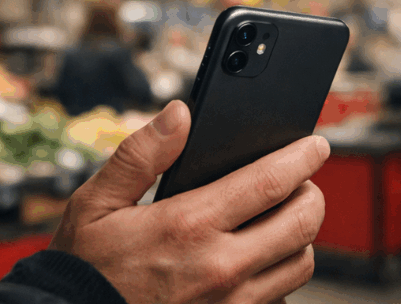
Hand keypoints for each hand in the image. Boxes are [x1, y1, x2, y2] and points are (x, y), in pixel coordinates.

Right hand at [50, 100, 328, 303]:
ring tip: (279, 219)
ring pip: (301, 262)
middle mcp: (221, 266)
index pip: (271, 181)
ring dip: (299, 235)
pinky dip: (279, 274)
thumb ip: (141, 154)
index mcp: (189, 224)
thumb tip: (179, 114)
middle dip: (311, 192)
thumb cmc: (85, 268)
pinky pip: (280, 297)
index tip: (316, 145)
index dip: (303, 156)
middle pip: (303, 221)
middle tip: (300, 181)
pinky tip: (257, 261)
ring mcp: (231, 303)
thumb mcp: (96, 203)